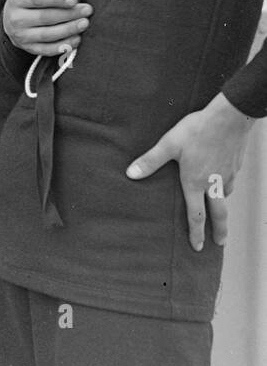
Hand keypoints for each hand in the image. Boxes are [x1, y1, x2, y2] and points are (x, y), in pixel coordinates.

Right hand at [3, 0, 92, 56]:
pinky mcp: (29, 48)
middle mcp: (16, 19)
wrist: (11, 21)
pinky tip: (77, 39)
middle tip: (87, 10)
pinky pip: (47, 49)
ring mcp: (21, 36)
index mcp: (17, 0)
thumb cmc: (29, 1)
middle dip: (68, 14)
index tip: (74, 0)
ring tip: (85, 23)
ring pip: (47, 34)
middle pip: (44, 17)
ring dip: (68, 29)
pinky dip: (63, 46)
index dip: (56, 0)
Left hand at [126, 93, 255, 251]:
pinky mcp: (235, 165)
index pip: (196, 214)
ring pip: (225, 196)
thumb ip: (150, 161)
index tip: (198, 246)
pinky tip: (222, 184)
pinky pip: (230, 182)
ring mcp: (227, 175)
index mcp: (196, 182)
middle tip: (219, 244)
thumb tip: (131, 174)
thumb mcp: (168, 145)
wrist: (229, 118)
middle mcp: (214, 183)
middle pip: (219, 214)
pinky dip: (226, 189)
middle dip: (218, 231)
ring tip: (218, 213)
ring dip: (222, 208)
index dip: (196, 232)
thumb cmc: (197, 131)